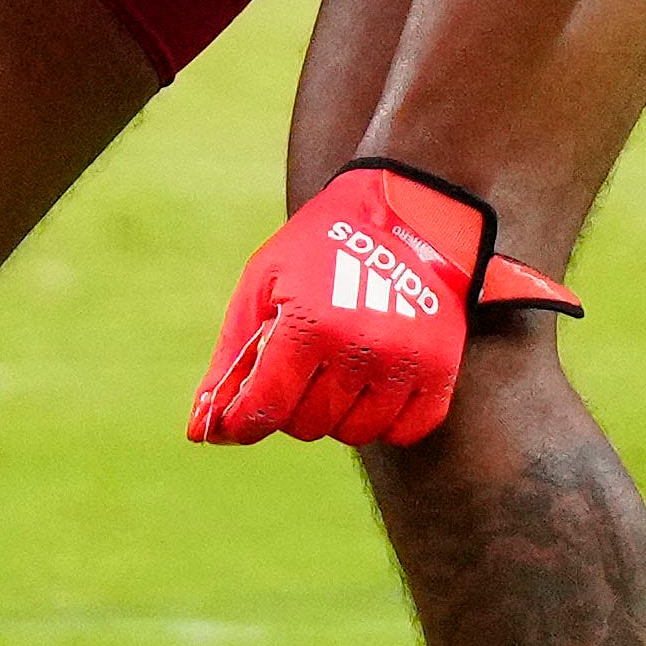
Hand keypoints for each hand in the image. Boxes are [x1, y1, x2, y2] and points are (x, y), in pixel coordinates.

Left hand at [188, 159, 583, 448]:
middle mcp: (361, 349)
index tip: (234, 423)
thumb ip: (231, 358)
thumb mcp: (261, 285)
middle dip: (290, 407)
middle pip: (308, 425)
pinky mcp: (443, 370)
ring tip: (333, 372)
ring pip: (355, 433)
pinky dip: (384, 420)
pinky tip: (372, 386)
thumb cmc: (318, 247)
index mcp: (309, 325)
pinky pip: (406, 432)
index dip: (241, 424)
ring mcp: (407, 363)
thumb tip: (202, 429)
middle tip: (295, 371)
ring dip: (336, 414)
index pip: (267, 408)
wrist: (404, 211)